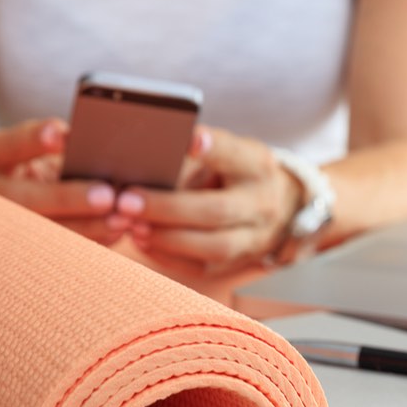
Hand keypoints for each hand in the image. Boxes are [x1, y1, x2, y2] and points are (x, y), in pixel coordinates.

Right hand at [0, 119, 124, 244]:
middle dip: (67, 197)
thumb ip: (55, 144)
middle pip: (26, 199)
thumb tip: (92, 145)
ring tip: (121, 220)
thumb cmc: (25, 161)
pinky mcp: (23, 248)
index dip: (32, 140)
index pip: (8, 145)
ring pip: (44, 231)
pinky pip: (60, 249)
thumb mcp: (29, 146)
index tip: (61, 134)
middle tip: (106, 196)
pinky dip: (91, 240)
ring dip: (87, 227)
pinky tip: (117, 233)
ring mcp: (2, 225)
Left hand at [116, 126, 302, 275]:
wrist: (279, 205)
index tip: (190, 139)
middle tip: (127, 201)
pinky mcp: (240, 262)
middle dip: (168, 208)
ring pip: (214, 247)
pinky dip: (168, 256)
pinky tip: (143, 241)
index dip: (213, 148)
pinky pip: (203, 267)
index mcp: (256, 166)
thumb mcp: (228, 153)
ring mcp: (255, 238)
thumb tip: (143, 161)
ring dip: (167, 238)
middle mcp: (261, 203)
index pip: (235, 154)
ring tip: (133, 226)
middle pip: (217, 210)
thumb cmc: (237, 172)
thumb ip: (194, 157)